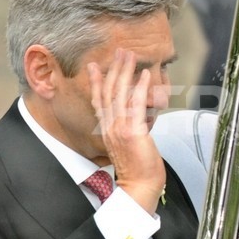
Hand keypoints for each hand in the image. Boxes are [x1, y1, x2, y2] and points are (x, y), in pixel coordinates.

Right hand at [88, 49, 165, 213]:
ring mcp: (120, 128)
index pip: (99, 101)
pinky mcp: (133, 131)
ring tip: (129, 55)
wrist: (139, 187)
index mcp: (107, 130)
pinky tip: (145, 75)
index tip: (94, 66)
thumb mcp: (128, 146)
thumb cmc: (138, 169)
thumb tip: (135, 121)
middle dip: (113, 69)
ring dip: (125, 72)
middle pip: (108, 92)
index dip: (97, 82)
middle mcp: (110, 127)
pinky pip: (136, 104)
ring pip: (119, 94)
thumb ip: (127, 131)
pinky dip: (140, 87)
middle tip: (118, 51)